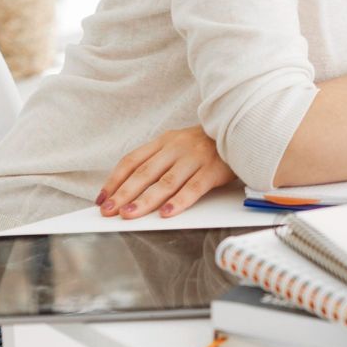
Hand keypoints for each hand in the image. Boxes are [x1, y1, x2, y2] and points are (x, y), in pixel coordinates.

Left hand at [97, 126, 236, 219]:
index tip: (102, 199)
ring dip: (145, 200)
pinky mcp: (213, 169)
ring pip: (165, 182)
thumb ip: (159, 163)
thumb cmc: (208, 147)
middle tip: (108, 211)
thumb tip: (131, 192)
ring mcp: (195, 158)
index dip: (115, 180)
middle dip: (123, 194)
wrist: (243, 131)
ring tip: (129, 215)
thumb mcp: (180, 146)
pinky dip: (179, 201)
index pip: (132, 160)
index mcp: (165, 141)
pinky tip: (166, 213)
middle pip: (144, 173)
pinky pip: (193, 187)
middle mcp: (177, 147)